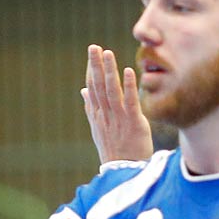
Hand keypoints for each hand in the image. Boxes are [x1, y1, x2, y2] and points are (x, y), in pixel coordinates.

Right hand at [81, 44, 152, 162]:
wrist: (124, 171)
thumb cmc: (114, 150)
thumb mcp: (99, 129)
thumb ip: (91, 108)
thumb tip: (83, 91)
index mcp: (98, 114)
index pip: (93, 87)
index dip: (92, 69)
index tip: (92, 53)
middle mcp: (105, 114)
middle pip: (99, 86)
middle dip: (96, 65)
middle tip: (94, 47)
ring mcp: (119, 118)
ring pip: (111, 90)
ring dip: (109, 71)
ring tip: (108, 53)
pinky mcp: (134, 123)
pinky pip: (130, 102)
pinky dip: (128, 86)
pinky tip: (128, 71)